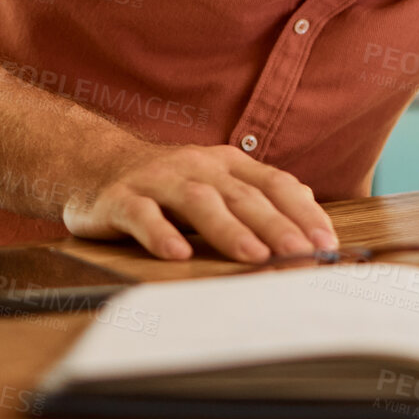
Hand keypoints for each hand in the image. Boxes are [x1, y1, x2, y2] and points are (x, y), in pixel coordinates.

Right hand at [63, 141, 337, 262]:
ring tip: (254, 255)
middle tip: (301, 253)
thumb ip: (255, 201)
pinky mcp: (120, 198)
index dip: (302, 211)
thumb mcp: (214, 184)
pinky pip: (143, 215)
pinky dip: (161, 234)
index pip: (274, 183)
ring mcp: (158, 180)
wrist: (92, 165)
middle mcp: (197, 166)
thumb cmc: (166, 186)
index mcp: (227, 163)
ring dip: (229, 229)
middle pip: (243, 195)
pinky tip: (177, 254)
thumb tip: (308, 225)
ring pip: (199, 201)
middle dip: (276, 225)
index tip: (326, 242)